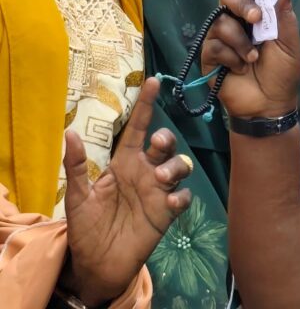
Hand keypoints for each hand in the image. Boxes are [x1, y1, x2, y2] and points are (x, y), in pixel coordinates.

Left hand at [60, 78, 191, 306]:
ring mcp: (158, 191)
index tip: (153, 81)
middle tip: (158, 146)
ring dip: (175, 166)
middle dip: (167, 139)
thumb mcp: (77, 197)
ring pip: (179, 165)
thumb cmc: (86, 228)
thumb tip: (69, 133)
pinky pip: (183, 197)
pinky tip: (171, 202)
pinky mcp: (166, 213)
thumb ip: (77, 166)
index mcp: (124, 163)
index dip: (145, 105)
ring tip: (160, 179)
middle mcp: (144, 172)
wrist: (96, 264)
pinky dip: (181, 196)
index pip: (137, 128)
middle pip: (165, 144)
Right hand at [201, 0, 299, 119]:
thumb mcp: (289, 43)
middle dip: (242, 4)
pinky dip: (231, 57)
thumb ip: (284, 14)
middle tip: (256, 18)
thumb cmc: (283, 73)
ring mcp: (221, 36)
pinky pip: (214, 45)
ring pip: (221, 21)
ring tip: (253, 58)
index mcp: (258, 12)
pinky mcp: (209, 55)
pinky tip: (240, 68)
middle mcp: (237, 19)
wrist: (269, 106)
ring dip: (240, 40)